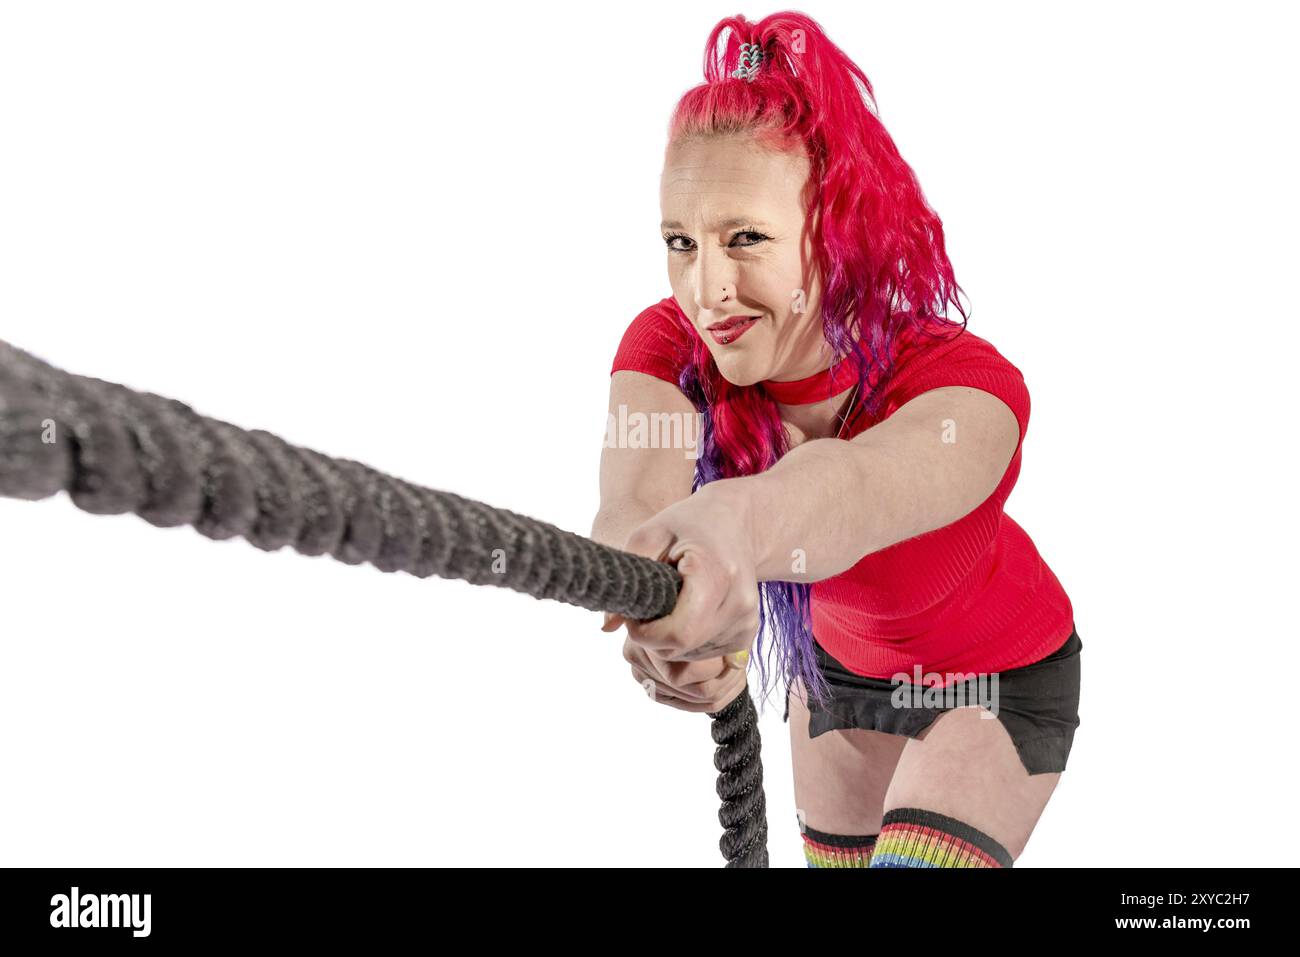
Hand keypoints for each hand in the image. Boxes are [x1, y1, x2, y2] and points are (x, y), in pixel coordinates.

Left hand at [602, 481, 759, 711]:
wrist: (735, 520)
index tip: (634, 614)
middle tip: (647, 608)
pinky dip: (687, 643)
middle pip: (682, 649)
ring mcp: (748, 623)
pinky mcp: (748, 635)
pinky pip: (706, 656)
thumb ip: (628, 579)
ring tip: (670, 605)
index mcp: (717, 576)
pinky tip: (686, 614)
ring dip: (670, 641)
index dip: (646, 633)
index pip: (678, 634)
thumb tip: (608, 626)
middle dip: (654, 639)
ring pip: (691, 657)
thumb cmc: (688, 523)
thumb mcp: (649, 535)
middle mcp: (740, 605)